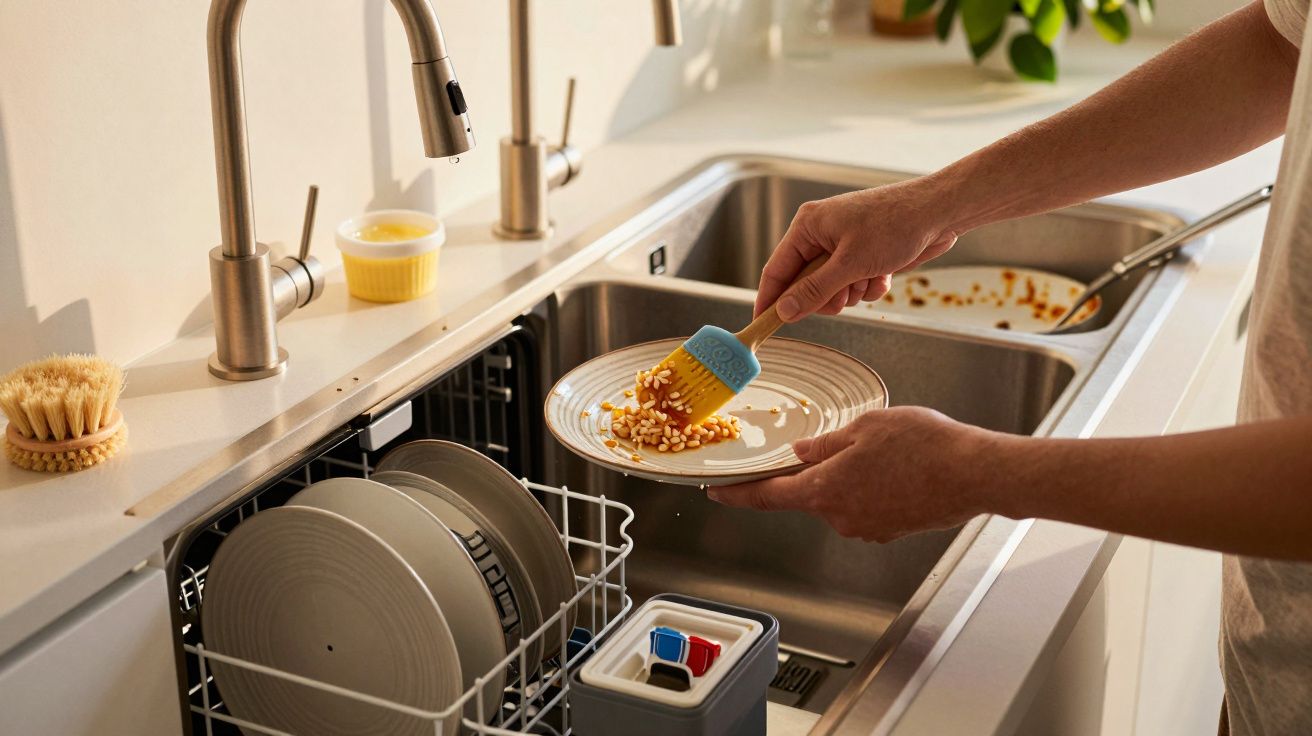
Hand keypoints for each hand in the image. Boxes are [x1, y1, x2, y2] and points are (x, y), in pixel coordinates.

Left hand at [707, 407, 1004, 542]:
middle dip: (817, 469)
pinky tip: (898, 466)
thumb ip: (826, 444)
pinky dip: (873, 486)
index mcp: (824, 491)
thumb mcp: (865, 428)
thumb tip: (802, 453)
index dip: (736, 494)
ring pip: (841, 497)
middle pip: (809, 494)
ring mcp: (867, 528)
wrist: (976, 474)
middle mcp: (840, 518)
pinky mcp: (891, 530)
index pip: (766, 496)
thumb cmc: (924, 446)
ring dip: (850, 475)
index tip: (716, 493)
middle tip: (845, 442)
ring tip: (886, 450)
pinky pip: (867, 505)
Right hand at [755, 177, 961, 321]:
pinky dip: (869, 286)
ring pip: (832, 290)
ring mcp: (843, 245)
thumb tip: (784, 311)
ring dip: (852, 292)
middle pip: (804, 285)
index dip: (769, 300)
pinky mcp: (864, 255)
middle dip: (826, 296)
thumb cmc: (895, 224)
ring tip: (870, 276)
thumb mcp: (850, 264)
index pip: (776, 270)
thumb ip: (814, 290)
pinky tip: (883, 274)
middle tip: (844, 295)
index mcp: (808, 227)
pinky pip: (854, 285)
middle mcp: (821, 235)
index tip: (761, 325)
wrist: (939, 213)